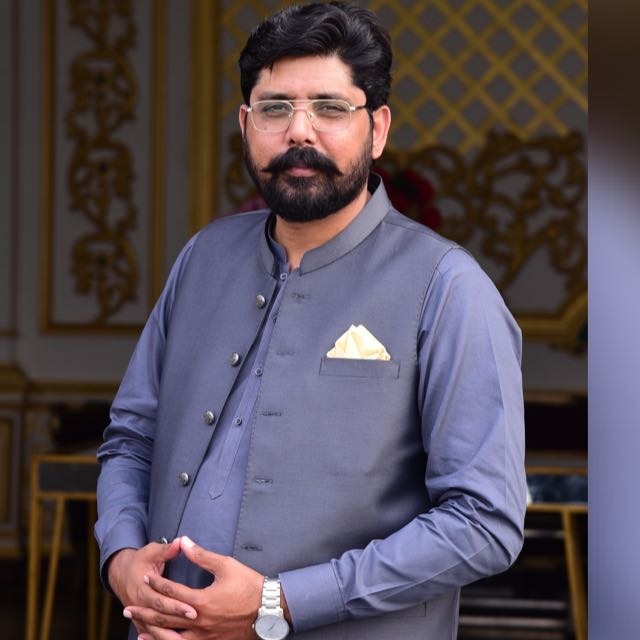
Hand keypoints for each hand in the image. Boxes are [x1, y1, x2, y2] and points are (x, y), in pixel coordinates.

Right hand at [108, 540, 196, 635]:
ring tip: (189, 635)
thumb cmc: (140, 560)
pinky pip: (152, 634)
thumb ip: (166, 550)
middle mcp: (139, 605)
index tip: (193, 609)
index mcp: (142, 589)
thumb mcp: (151, 552)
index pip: (161, 600)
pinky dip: (161, 639)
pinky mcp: (140, 621)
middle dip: (178, 619)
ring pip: (155, 629)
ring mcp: (138, 615)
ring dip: (170, 633)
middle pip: (160, 617)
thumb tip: (180, 541)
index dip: (177, 605)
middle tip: (196, 618)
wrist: (120, 573)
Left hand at [124, 535, 264, 639]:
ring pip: (172, 639)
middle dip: (145, 612)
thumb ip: (202, 555)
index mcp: (202, 601)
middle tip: (127, 609)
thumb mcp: (226, 565)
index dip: (157, 585)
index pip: (172, 592)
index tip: (145, 578)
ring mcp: (204, 636)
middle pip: (165, 618)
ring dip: (153, 633)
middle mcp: (200, 621)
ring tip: (138, 629)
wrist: (269, 609)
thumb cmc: (249, 585)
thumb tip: (185, 542)